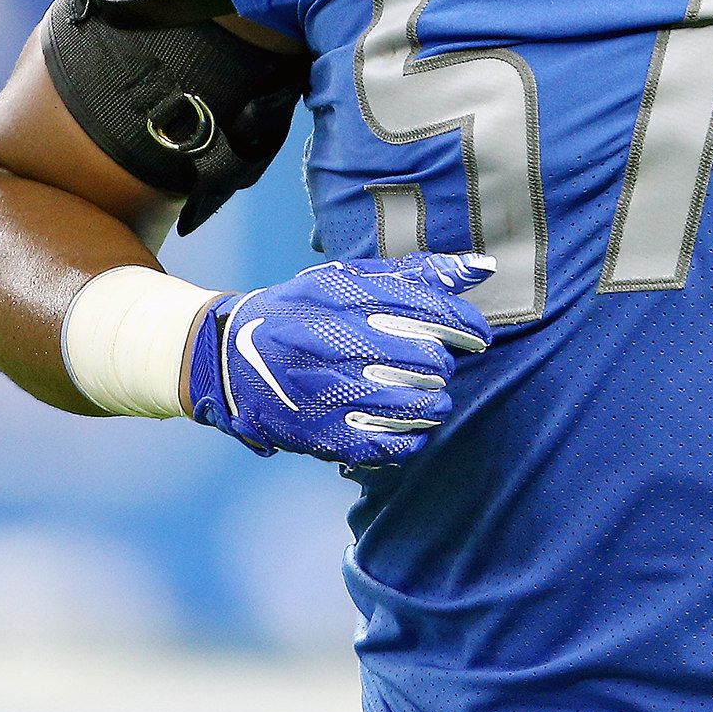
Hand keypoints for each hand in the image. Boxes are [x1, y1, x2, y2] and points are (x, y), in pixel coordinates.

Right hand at [184, 252, 493, 466]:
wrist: (229, 357)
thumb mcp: (350, 279)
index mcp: (341, 295)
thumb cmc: (303, 311)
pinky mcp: (319, 433)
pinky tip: (408, 426)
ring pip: (413, 404)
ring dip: (433, 403)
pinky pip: (389, 443)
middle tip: (438, 366)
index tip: (477, 337)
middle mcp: (331, 339)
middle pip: (425, 359)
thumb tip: (483, 268)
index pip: (426, 308)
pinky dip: (410, 438)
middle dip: (443, 364)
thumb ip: (418, 274)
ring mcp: (324, 390)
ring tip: (429, 398)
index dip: (464, 327)